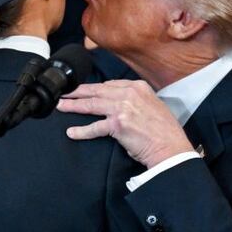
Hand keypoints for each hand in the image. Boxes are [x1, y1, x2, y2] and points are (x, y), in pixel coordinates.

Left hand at [57, 80, 193, 167]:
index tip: (83, 90)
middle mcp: (129, 94)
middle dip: (78, 92)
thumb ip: (136, 100)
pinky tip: (71, 132)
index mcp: (138, 87)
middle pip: (97, 91)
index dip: (94, 88)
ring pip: (91, 105)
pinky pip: (94, 127)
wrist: (171, 147)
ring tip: (61, 106)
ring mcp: (122, 108)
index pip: (110, 84)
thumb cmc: (164, 131)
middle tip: (64, 93)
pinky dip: (81, 131)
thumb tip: (120, 103)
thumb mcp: (154, 105)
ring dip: (73, 106)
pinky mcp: (117, 124)